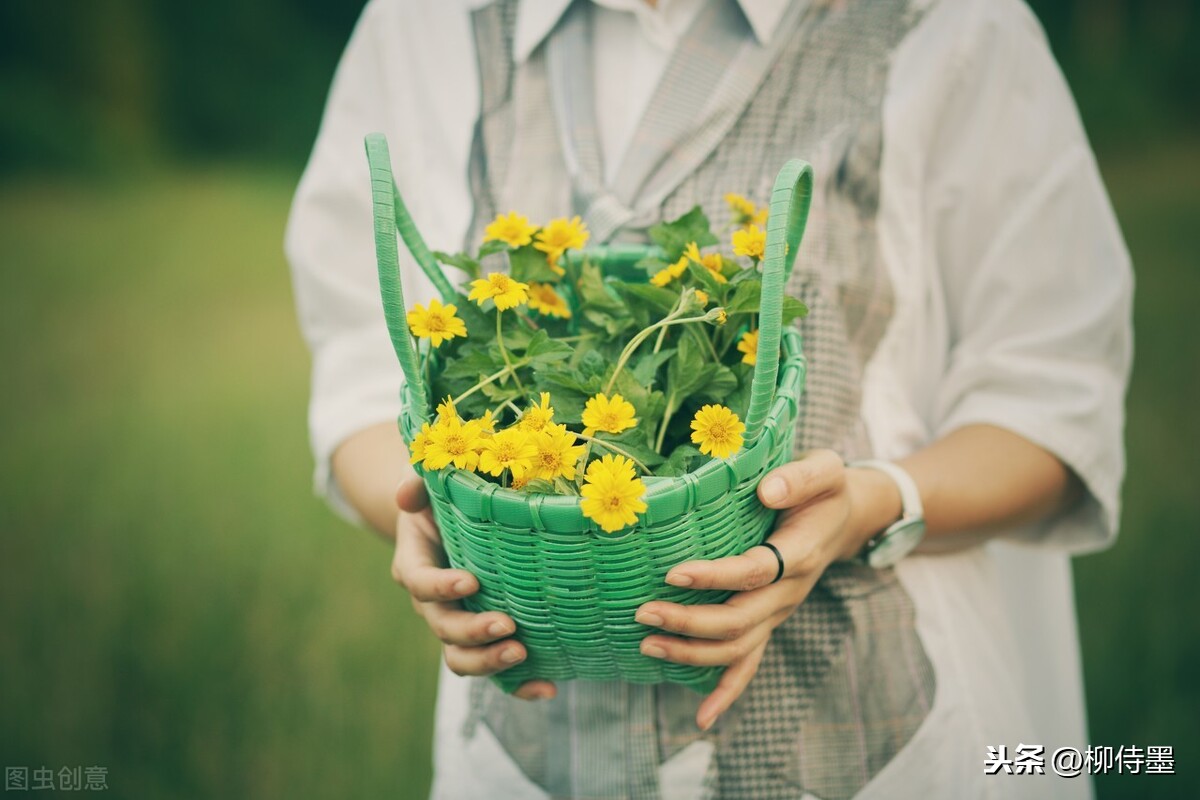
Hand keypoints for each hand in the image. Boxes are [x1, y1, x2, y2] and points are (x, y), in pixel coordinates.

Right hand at [392, 476, 556, 700]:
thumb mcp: (429, 486)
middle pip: (444, 628)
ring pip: (462, 657)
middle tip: (506, 626)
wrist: (454, 524)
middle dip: (473, 632)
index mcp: (416, 565)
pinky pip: (496, 671)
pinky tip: (547, 687)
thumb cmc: (445, 499)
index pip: (420, 582)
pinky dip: (518, 685)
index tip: (471, 582)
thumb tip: (406, 495)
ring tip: (522, 655)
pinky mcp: (484, 639)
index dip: (441, 587)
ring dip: (490, 663)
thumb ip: (416, 485)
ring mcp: (458, 624)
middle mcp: (432, 603)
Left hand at [634, 450, 899, 729]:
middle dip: (688, 622)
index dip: (714, 577)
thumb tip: (766, 489)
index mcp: (798, 553)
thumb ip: (801, 477)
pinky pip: (749, 664)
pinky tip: (703, 717)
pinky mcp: (769, 621)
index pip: (753, 571)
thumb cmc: (825, 490)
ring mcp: (778, 612)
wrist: (844, 519)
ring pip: (737, 647)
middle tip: (642, 613)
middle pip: (738, 620)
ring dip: (692, 653)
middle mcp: (789, 591)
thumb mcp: (826, 469)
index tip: (673, 573)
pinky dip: (727, 692)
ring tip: (647, 646)